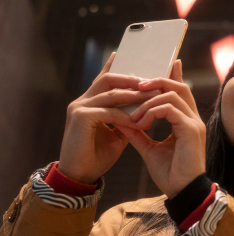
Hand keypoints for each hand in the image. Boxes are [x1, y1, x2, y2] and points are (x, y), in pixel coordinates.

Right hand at [58, 54, 163, 183]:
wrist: (79, 176)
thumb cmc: (96, 156)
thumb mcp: (116, 135)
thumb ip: (126, 120)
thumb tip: (143, 111)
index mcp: (89, 103)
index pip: (105, 79)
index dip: (117, 67)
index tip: (135, 59)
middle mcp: (82, 101)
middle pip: (108, 80)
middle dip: (131, 79)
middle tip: (152, 81)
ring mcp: (79, 108)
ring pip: (110, 93)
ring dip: (133, 95)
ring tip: (152, 95)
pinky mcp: (80, 118)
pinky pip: (108, 112)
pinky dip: (125, 116)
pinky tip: (138, 120)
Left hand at [116, 60, 205, 198]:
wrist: (182, 193)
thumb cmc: (170, 174)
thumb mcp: (150, 149)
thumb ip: (139, 133)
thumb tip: (122, 120)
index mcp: (186, 122)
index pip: (180, 92)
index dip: (171, 76)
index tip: (158, 67)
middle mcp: (193, 119)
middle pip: (179, 86)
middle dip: (157, 81)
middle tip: (136, 85)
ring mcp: (194, 123)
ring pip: (172, 94)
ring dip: (149, 100)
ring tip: (134, 114)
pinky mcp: (191, 130)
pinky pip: (169, 109)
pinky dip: (152, 112)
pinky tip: (141, 123)